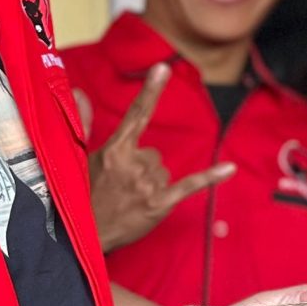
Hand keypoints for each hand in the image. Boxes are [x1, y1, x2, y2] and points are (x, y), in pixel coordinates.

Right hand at [87, 65, 234, 250]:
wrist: (84, 238)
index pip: (136, 115)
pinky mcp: (160, 204)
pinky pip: (190, 185)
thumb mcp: (77, 159)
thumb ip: (83, 123)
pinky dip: (210, 177)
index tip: (163, 68)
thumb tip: (80, 92)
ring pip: (163, 171)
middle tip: (119, 188)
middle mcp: (133, 164)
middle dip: (140, 168)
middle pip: (153, 153)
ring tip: (128, 200)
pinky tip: (230, 169)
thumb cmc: (80, 198)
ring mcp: (148, 185)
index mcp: (114, 151)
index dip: (150, 91)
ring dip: (150, 183)